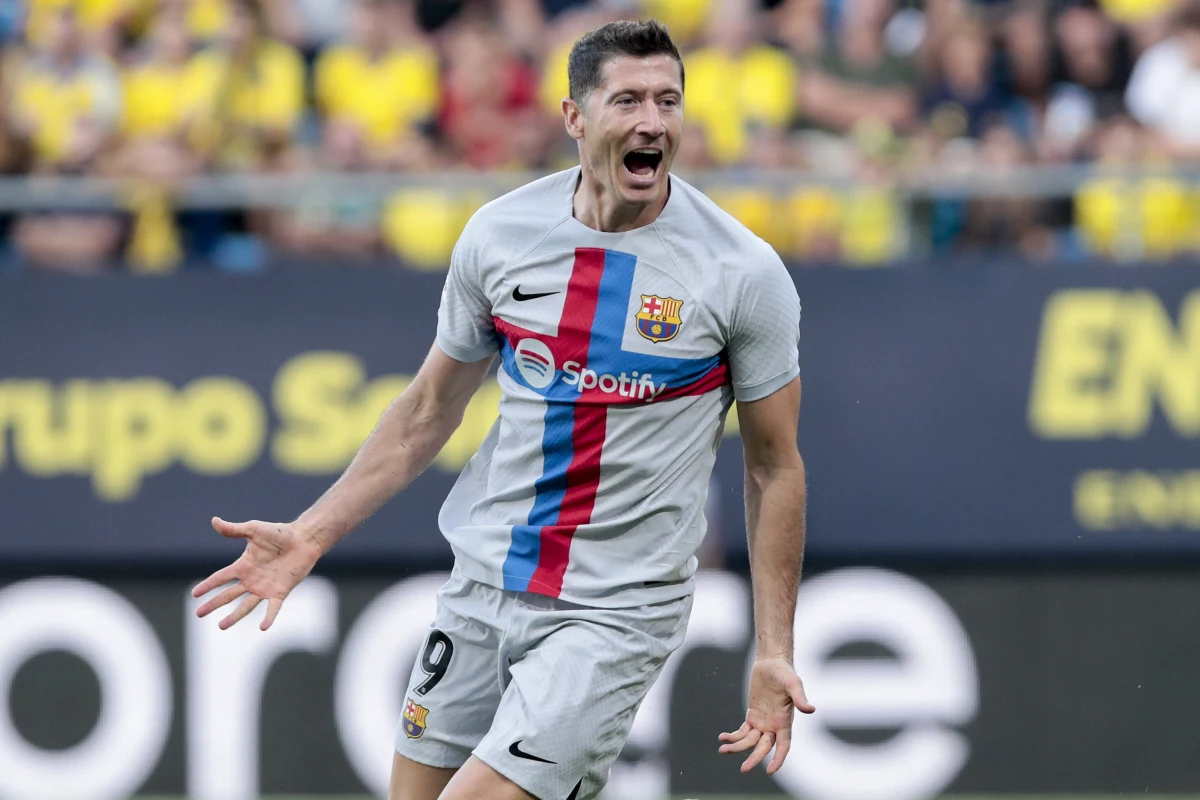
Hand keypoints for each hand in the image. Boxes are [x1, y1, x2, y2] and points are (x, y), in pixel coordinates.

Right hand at [192, 517, 322, 630]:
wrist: (303, 539)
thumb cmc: (279, 533)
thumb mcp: (253, 530)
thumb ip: (234, 530)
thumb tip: (214, 521)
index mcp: (243, 566)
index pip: (221, 577)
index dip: (208, 585)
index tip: (194, 594)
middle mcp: (251, 580)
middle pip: (228, 594)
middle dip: (214, 604)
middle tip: (198, 614)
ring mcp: (265, 588)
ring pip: (246, 605)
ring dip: (234, 616)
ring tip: (221, 626)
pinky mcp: (280, 592)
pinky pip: (273, 608)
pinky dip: (268, 617)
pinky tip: (263, 628)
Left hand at [718, 656, 814, 774]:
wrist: (771, 663)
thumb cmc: (785, 672)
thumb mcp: (794, 683)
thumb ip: (800, 698)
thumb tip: (811, 710)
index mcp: (784, 721)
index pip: (783, 746)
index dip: (778, 759)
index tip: (770, 771)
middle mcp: (774, 725)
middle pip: (764, 747)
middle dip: (754, 759)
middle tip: (743, 769)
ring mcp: (762, 722)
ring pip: (750, 741)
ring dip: (737, 747)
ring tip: (722, 750)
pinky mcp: (752, 716)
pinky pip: (742, 731)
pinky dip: (733, 736)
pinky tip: (722, 738)